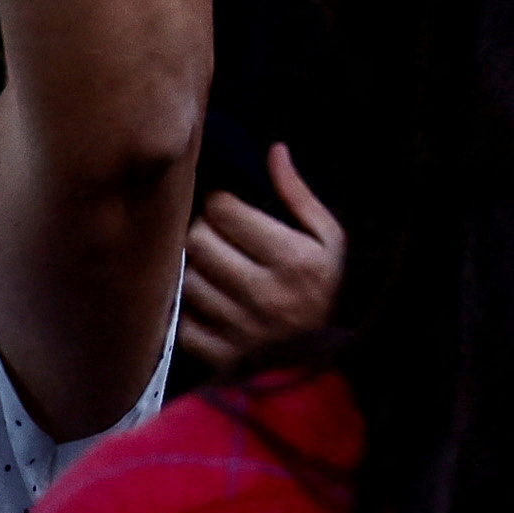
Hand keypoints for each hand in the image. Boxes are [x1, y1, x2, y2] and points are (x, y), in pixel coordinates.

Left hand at [178, 145, 343, 371]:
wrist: (325, 361)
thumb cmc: (328, 290)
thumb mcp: (330, 239)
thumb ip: (299, 195)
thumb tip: (275, 151)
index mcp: (292, 257)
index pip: (224, 210)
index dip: (220, 203)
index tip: (228, 210)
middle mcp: (263, 292)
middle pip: (198, 241)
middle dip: (203, 231)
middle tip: (216, 236)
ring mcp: (239, 328)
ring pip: (186, 279)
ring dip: (195, 269)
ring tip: (213, 269)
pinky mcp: (221, 357)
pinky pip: (183, 322)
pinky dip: (190, 311)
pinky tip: (208, 303)